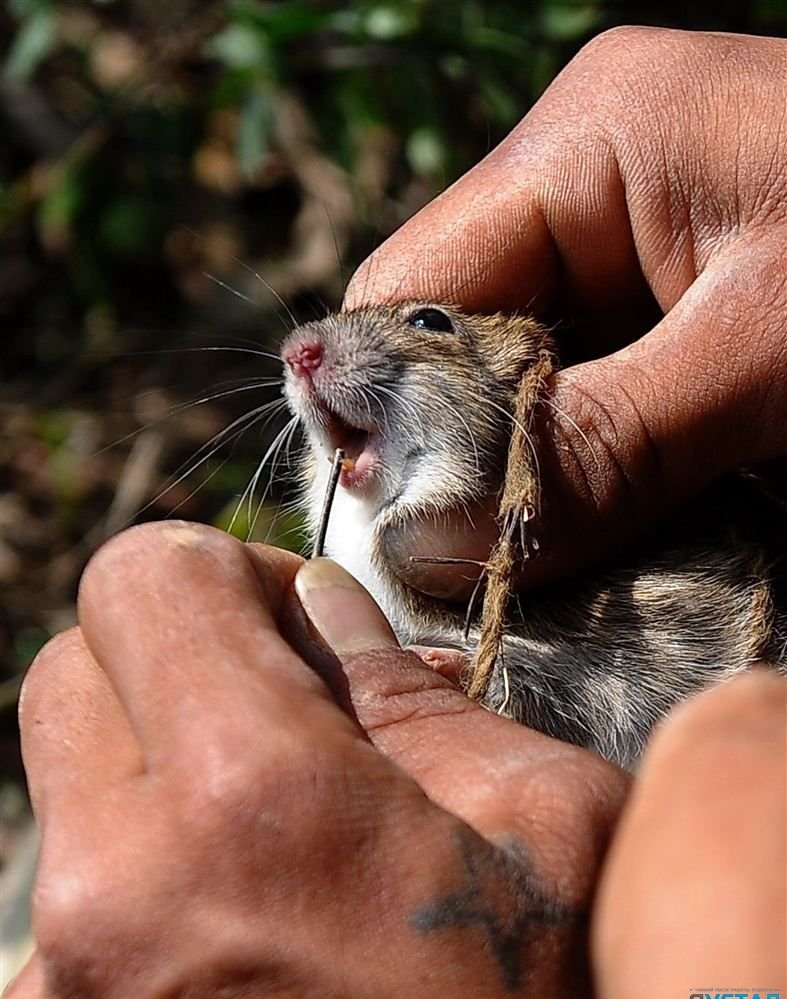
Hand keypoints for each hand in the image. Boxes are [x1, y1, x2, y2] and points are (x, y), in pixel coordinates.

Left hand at [3, 522, 626, 998]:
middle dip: (168, 659)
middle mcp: (110, 896)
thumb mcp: (544, 825)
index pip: (139, 579)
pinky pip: (63, 898)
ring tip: (268, 843)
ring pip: (62, 787)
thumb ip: (412, 689)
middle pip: (69, 668)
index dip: (215, 568)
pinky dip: (136, 873)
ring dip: (151, 771)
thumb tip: (321, 600)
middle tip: (275, 711)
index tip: (281, 618)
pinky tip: (236, 928)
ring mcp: (52, 997)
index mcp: (249, 800)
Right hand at [345, 27, 786, 596]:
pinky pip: (581, 386)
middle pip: (450, 333)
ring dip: (523, 465)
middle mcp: (587, 177)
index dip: (384, 409)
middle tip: (477, 557)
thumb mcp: (770, 357)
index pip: (406, 286)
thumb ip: (604, 445)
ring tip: (540, 548)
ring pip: (512, 371)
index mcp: (587, 142)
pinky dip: (581, 460)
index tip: (405, 526)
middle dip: (457, 448)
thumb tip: (437, 542)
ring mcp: (627, 236)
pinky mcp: (670, 296)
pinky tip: (599, 517)